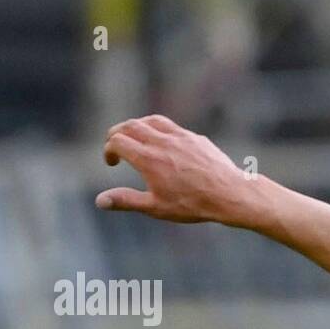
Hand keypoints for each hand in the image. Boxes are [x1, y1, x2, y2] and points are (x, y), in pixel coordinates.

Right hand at [96, 114, 256, 225]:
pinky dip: (158, 128)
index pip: (117, 141)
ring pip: (150, 121)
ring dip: (137, 126)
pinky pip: (170, 126)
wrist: (230, 194)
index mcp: (147, 158)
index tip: (112, 162)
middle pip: (129, 126)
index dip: (109, 150)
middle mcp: (161, 142)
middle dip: (117, 134)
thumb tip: (100, 201)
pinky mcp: (195, 138)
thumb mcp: (156, 207)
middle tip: (116, 146)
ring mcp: (179, 137)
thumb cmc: (193, 204)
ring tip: (135, 137)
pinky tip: (161, 141)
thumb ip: (126, 201)